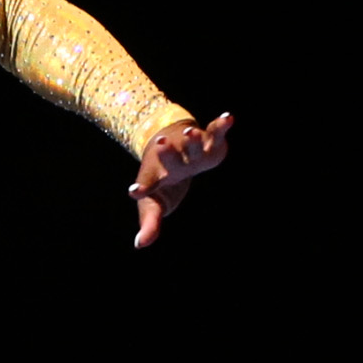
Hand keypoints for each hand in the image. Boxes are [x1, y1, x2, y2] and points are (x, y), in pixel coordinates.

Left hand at [127, 112, 233, 248]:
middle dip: (168, 154)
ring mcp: (190, 149)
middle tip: (161, 143)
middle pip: (170, 158)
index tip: (134, 191)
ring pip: (191, 142)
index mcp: (157, 178)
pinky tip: (229, 117)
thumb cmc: (162, 181)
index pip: (148, 184)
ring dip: (192, 138)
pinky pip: (215, 131)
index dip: (142, 188)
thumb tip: (140, 244)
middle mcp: (173, 161)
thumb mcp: (155, 204)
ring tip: (191, 131)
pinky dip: (221, 125)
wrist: (170, 148)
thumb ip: (150, 223)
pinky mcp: (208, 140)